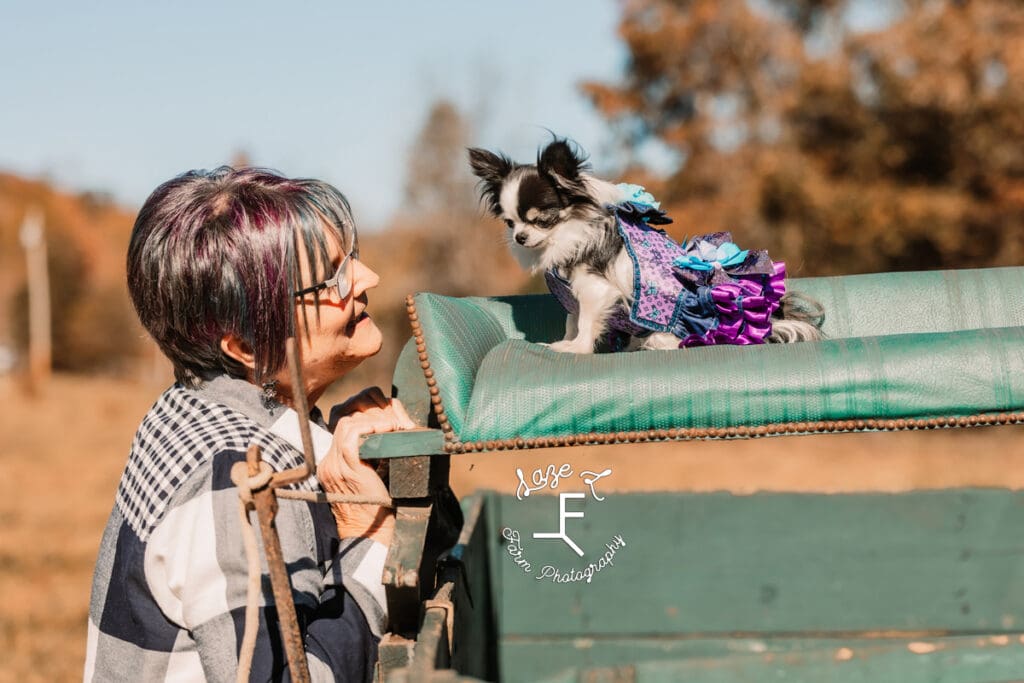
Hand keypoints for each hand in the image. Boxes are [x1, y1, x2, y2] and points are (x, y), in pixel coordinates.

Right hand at [317, 387, 413, 545]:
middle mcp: (329, 461)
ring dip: (375, 418)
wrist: (370, 532)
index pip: (344, 422)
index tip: (389, 417)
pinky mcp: (346, 468)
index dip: (367, 413)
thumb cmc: (378, 506)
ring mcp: (334, 465)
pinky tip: (388, 429)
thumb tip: (394, 426)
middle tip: (396, 419)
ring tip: (394, 424)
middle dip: (373, 412)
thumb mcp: (373, 474)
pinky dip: (371, 427)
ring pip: (348, 422)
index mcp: (333, 462)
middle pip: (345, 418)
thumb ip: (374, 453)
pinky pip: (351, 435)